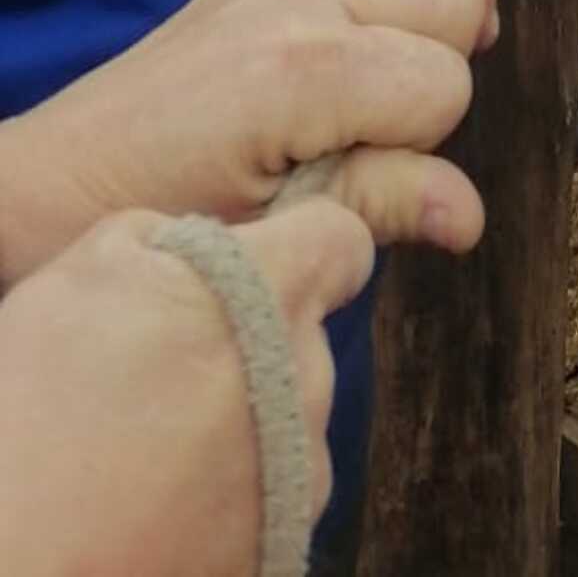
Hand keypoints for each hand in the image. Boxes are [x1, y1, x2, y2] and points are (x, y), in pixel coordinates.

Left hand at [0, 0, 497, 284]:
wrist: (59, 184)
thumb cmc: (161, 221)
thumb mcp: (266, 234)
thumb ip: (374, 204)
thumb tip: (468, 216)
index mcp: (301, 68)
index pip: (444, 86)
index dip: (425, 150)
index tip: (369, 184)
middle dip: (441, 75)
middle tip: (386, 136)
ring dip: (445, 10)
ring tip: (412, 75)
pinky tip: (401, 27)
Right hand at [0, 198, 371, 576]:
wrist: (29, 560)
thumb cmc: (46, 409)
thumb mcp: (88, 272)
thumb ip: (169, 237)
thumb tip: (197, 246)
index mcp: (272, 294)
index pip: (341, 241)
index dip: (304, 246)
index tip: (267, 266)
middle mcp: (309, 380)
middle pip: (302, 338)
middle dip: (249, 343)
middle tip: (167, 370)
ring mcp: (302, 474)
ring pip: (289, 420)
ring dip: (242, 421)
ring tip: (153, 444)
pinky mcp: (282, 543)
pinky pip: (272, 494)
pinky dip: (230, 491)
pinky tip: (163, 495)